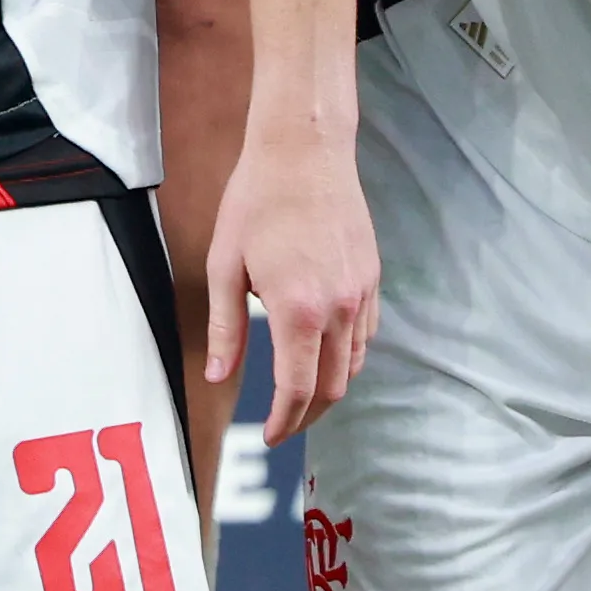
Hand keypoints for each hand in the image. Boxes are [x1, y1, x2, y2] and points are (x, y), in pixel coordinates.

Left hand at [207, 115, 380, 441]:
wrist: (305, 152)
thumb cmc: (255, 202)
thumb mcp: (223, 265)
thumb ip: (225, 327)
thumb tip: (218, 377)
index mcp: (298, 310)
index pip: (298, 389)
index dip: (283, 421)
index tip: (269, 437)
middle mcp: (339, 309)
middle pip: (334, 387)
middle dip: (307, 415)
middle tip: (283, 425)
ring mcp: (362, 294)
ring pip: (355, 364)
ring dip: (330, 388)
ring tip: (301, 396)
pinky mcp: (372, 279)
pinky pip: (366, 335)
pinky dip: (347, 356)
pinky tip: (324, 353)